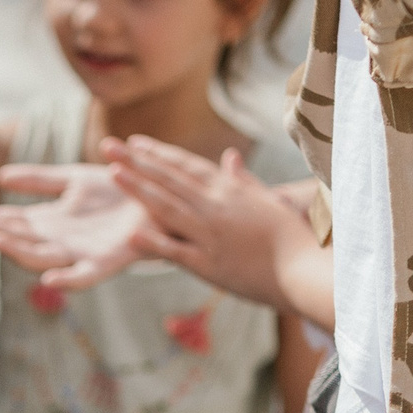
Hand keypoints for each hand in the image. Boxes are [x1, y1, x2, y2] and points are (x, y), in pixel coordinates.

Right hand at [0, 162, 148, 290]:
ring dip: (16, 250)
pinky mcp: (109, 261)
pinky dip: (67, 280)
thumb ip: (40, 180)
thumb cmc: (123, 192)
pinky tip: (49, 279)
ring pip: (40, 256)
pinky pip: (85, 276)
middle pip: (14, 236)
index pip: (3, 220)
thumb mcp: (76, 180)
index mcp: (48, 222)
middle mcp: (58, 241)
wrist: (165, 201)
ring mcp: (80, 254)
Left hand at [99, 136, 323, 316]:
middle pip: (169, 180)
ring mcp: (211, 235)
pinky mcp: (210, 264)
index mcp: (229, 191)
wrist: (305, 270)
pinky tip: (130, 234)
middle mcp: (216, 207)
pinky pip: (177, 252)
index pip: (187, 166)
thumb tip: (229, 156)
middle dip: (136, 161)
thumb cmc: (291, 237)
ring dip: (139, 189)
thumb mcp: (268, 200)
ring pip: (168, 208)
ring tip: (113, 172)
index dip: (158, 153)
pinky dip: (154, 242)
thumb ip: (243, 180)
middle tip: (107, 145)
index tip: (134, 141)